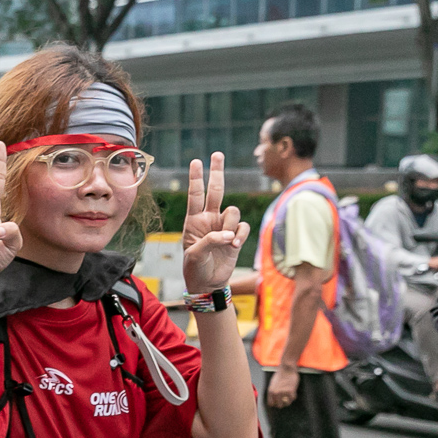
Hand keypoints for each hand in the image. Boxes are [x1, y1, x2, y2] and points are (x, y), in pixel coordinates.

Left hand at [182, 152, 248, 292]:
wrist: (208, 283)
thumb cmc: (195, 268)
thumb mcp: (194, 255)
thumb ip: (209, 241)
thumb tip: (228, 234)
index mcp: (194, 220)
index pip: (195, 195)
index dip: (196, 178)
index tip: (196, 161)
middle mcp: (209, 219)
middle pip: (215, 190)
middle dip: (217, 172)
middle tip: (217, 153)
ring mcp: (224, 226)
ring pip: (233, 211)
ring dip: (231, 226)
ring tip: (227, 242)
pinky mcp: (236, 235)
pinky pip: (243, 226)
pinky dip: (240, 236)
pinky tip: (234, 247)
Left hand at [266, 363, 299, 408]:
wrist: (287, 368)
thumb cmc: (280, 375)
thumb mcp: (272, 383)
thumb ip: (273, 391)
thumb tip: (274, 399)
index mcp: (270, 391)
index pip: (271, 404)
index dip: (275, 404)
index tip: (279, 402)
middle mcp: (276, 393)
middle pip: (279, 405)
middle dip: (283, 403)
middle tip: (285, 400)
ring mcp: (283, 392)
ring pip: (287, 403)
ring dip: (289, 400)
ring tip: (289, 396)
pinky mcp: (291, 391)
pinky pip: (293, 399)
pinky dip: (293, 396)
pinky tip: (293, 391)